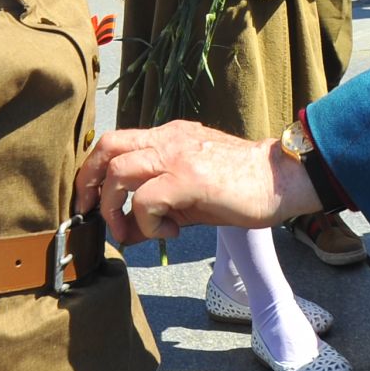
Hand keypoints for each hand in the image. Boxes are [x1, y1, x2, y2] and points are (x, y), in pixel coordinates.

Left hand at [75, 121, 320, 243]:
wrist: (281, 180)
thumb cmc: (241, 187)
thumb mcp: (190, 197)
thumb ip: (156, 208)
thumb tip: (125, 233)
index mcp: (169, 137)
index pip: (115, 141)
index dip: (93, 171)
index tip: (90, 202)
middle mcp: (169, 139)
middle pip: (107, 147)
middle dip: (89, 184)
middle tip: (92, 215)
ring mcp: (178, 156)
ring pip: (119, 171)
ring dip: (114, 208)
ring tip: (132, 231)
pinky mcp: (188, 177)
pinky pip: (145, 199)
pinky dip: (145, 223)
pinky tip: (169, 233)